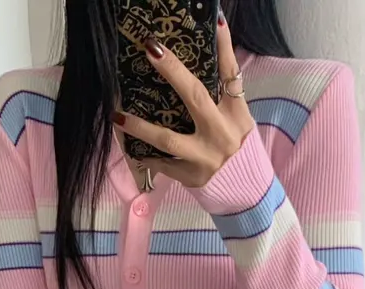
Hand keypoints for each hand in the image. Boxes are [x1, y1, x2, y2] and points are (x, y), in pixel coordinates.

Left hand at [113, 16, 253, 188]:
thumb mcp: (238, 121)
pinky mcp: (192, 176)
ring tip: (117, 116)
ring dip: (140, 126)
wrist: (247, 193)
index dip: (224, 46)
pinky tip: (131, 146)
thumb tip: (200, 62)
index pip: (231, 74)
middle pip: (195, 96)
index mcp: (237, 115)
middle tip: (150, 48)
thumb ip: (222, 97)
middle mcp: (222, 133)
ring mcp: (206, 157)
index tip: (213, 19)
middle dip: (172, 71)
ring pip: (168, 138)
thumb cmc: (237, 148)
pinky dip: (147, 155)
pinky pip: (163, 163)